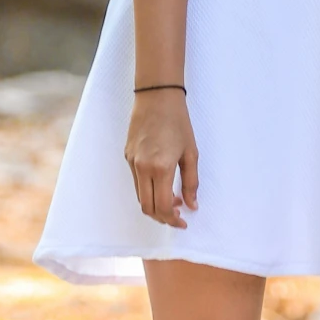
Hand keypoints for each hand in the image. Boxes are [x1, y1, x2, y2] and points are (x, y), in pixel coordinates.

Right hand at [125, 91, 198, 227]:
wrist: (157, 97)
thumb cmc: (178, 122)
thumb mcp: (191, 153)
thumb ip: (191, 182)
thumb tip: (192, 205)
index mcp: (160, 168)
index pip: (163, 206)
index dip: (173, 219)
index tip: (183, 222)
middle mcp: (143, 168)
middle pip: (147, 207)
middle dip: (162, 217)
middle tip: (178, 215)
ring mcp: (132, 162)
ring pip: (140, 196)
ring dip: (155, 204)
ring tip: (173, 199)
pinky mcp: (127, 156)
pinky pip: (136, 182)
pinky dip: (148, 190)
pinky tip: (162, 184)